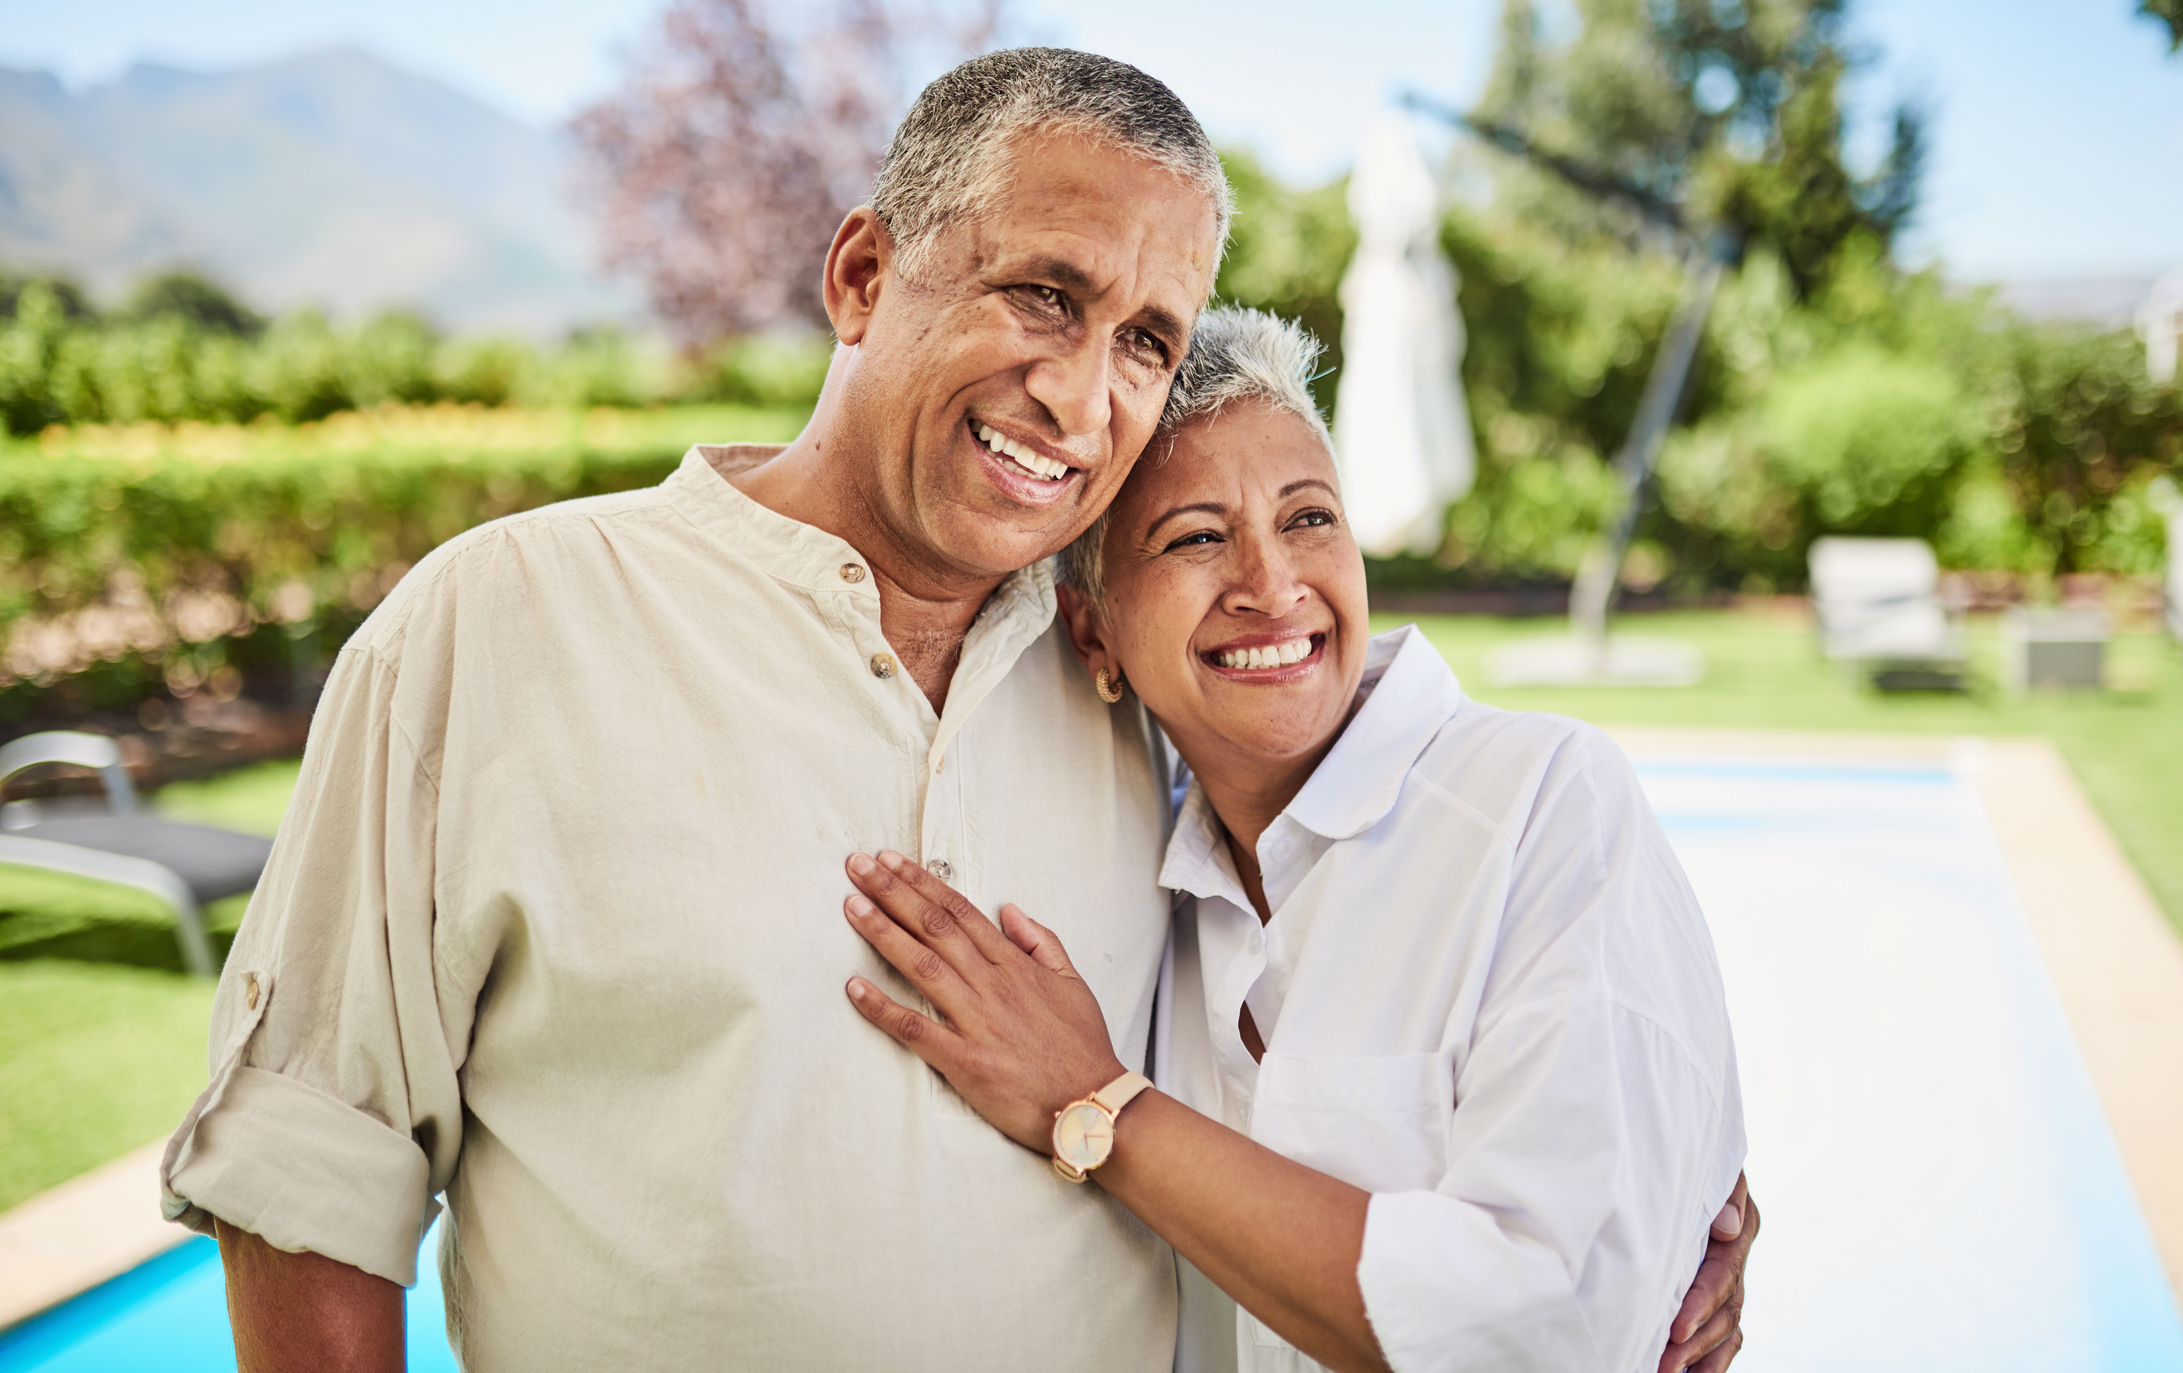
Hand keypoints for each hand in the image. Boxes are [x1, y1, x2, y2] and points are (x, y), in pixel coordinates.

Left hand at [841, 852, 1125, 1151]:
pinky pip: (916, 1029)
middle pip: (934, 928)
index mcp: (1014, 965)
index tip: (891, 861)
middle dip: (893, 893)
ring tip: (852, 906)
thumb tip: (1010, 909)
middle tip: (858, 866)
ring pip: (922, 966)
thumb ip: (1041, 942)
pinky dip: (883, 1008)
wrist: (1092, 1104)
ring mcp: (977, 1021)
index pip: (960, 912)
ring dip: (883, 933)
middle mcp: (992, 985)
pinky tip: (854, 989)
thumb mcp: (1072, 984)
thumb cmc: (1082, 1048)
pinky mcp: (964, 1061)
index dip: (921, 883)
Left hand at [1657, 1172, 1757, 1372]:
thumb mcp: (1709, 1165)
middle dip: (1696, 1342)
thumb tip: (1729, 1227)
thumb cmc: (1681, 1154)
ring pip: (1725, 1329)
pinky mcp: (1716, 1296)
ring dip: (1700, 1358)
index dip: (1702, 1304)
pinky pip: (1723, 1338)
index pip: (1724, 1274)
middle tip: (1664, 1365)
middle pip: (1726, 1311)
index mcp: (1739, 1227)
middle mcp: (1736, 1258)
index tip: (1677, 1329)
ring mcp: (1729, 1281)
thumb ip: (1723, 1192)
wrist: (1675, 1154)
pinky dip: (1710, 1363)